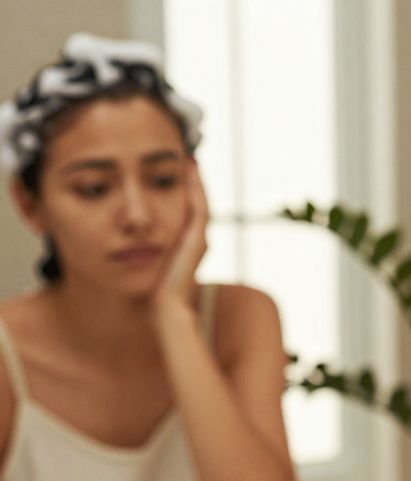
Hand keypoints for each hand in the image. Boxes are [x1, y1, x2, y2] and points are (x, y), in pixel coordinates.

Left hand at [152, 158, 208, 315]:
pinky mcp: (198, 239)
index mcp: (187, 245)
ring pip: (200, 202)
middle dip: (193, 181)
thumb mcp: (147, 263)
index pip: (188, 211)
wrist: (164, 309)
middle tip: (187, 159)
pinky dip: (195, 187)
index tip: (175, 170)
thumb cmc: (152, 292)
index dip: (184, 190)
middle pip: (197, 203)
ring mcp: (199, 239)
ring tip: (189, 160)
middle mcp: (197, 240)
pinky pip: (198, 206)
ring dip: (196, 180)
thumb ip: (145, 248)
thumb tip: (128, 233)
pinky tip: (187, 170)